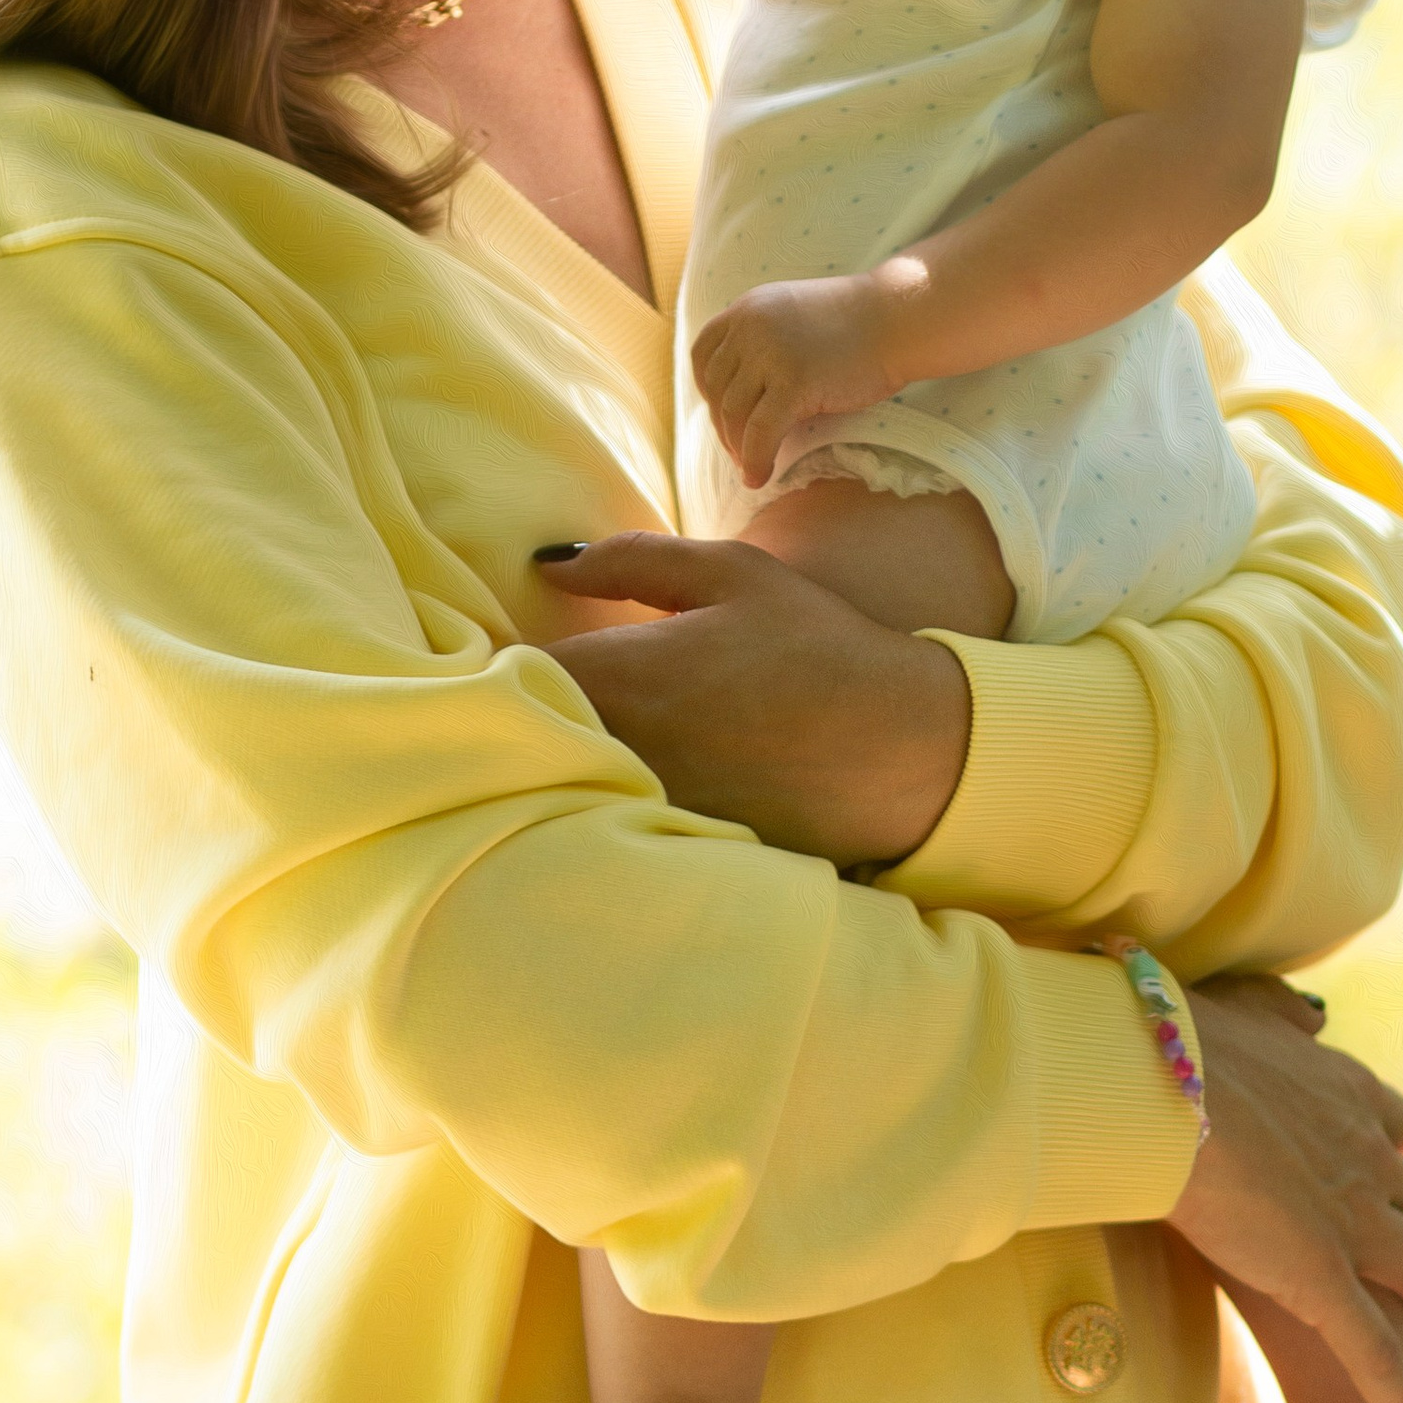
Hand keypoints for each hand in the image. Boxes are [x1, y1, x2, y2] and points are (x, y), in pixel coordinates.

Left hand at [535, 533, 968, 865]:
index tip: (517, 647)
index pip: (510, 671)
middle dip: (528, 708)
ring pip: (567, 777)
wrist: (900, 747)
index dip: (502, 658)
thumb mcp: (729, 573)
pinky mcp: (673, 842)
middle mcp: (619, 747)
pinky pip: (613, 814)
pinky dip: (607, 797)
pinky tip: (637, 778)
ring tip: (589, 732)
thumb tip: (547, 563)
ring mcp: (644, 803)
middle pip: (530, 731)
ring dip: (564, 755)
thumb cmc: (816, 645)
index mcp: (622, 674)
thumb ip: (627, 561)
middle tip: (546, 688)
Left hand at [692, 273, 901, 486]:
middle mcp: (750, 327)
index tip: (723, 412)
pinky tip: (759, 477)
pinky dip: (755, 460)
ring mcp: (770, 353)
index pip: (703, 354)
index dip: (708, 390)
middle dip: (724, 425)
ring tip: (750, 466)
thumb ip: (764, 339)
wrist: (899, 318)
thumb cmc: (858, 323)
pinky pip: (760, 432)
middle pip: (716, 388)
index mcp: (748, 309)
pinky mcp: (793, 382)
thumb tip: (742, 387)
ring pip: (733, 413)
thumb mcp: (793, 316)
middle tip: (740, 451)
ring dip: (737, 447)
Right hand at [1168, 977, 1402, 1402]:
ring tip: (1399, 1327)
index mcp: (1346, 1091)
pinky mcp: (1321, 1281)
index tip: (1359, 1174)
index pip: (1396, 1128)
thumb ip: (1282, 1013)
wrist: (1147, 1079)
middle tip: (1377, 1259)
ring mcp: (1350, 1223)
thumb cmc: (1172, 1037)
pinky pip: (1375, 1353)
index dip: (1382, 1158)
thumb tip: (1312, 1014)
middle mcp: (1366, 1156)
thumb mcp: (1243, 1004)